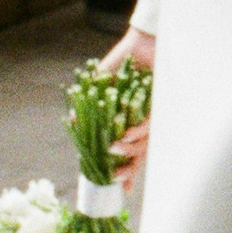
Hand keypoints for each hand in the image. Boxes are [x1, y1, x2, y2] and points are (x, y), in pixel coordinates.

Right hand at [97, 26, 154, 181]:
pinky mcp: (160, 105)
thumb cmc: (124, 62)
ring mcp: (152, 115)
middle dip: (130, 169)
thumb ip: (88, 102)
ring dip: (130, 150)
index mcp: (130, 121)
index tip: (120, 190)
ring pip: (145, 142)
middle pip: (140, 153)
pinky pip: (150, 125)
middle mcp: (143, 121)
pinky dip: (137, 131)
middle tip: (116, 178)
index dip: (127, 171)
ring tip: (114, 149)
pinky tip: (126, 135)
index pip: (129, 151)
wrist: (143, 42)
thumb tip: (71, 120)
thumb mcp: (101, 82)